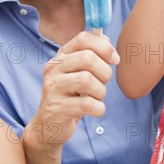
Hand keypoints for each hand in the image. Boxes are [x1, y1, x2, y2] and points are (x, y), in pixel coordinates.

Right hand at [25, 32, 119, 152]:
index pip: (83, 38)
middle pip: (87, 58)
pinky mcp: (57, 107)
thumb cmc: (69, 96)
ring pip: (87, 80)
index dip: (104, 47)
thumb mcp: (78, 73)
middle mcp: (53, 68)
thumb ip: (91, 55)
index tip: (114, 59)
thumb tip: (106, 38)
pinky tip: (94, 110)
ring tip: (96, 98)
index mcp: (61, 56)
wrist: (49, 125)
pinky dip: (98, 108)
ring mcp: (53, 87)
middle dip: (104, 72)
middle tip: (103, 83)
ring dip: (101, 92)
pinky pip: (88, 104)